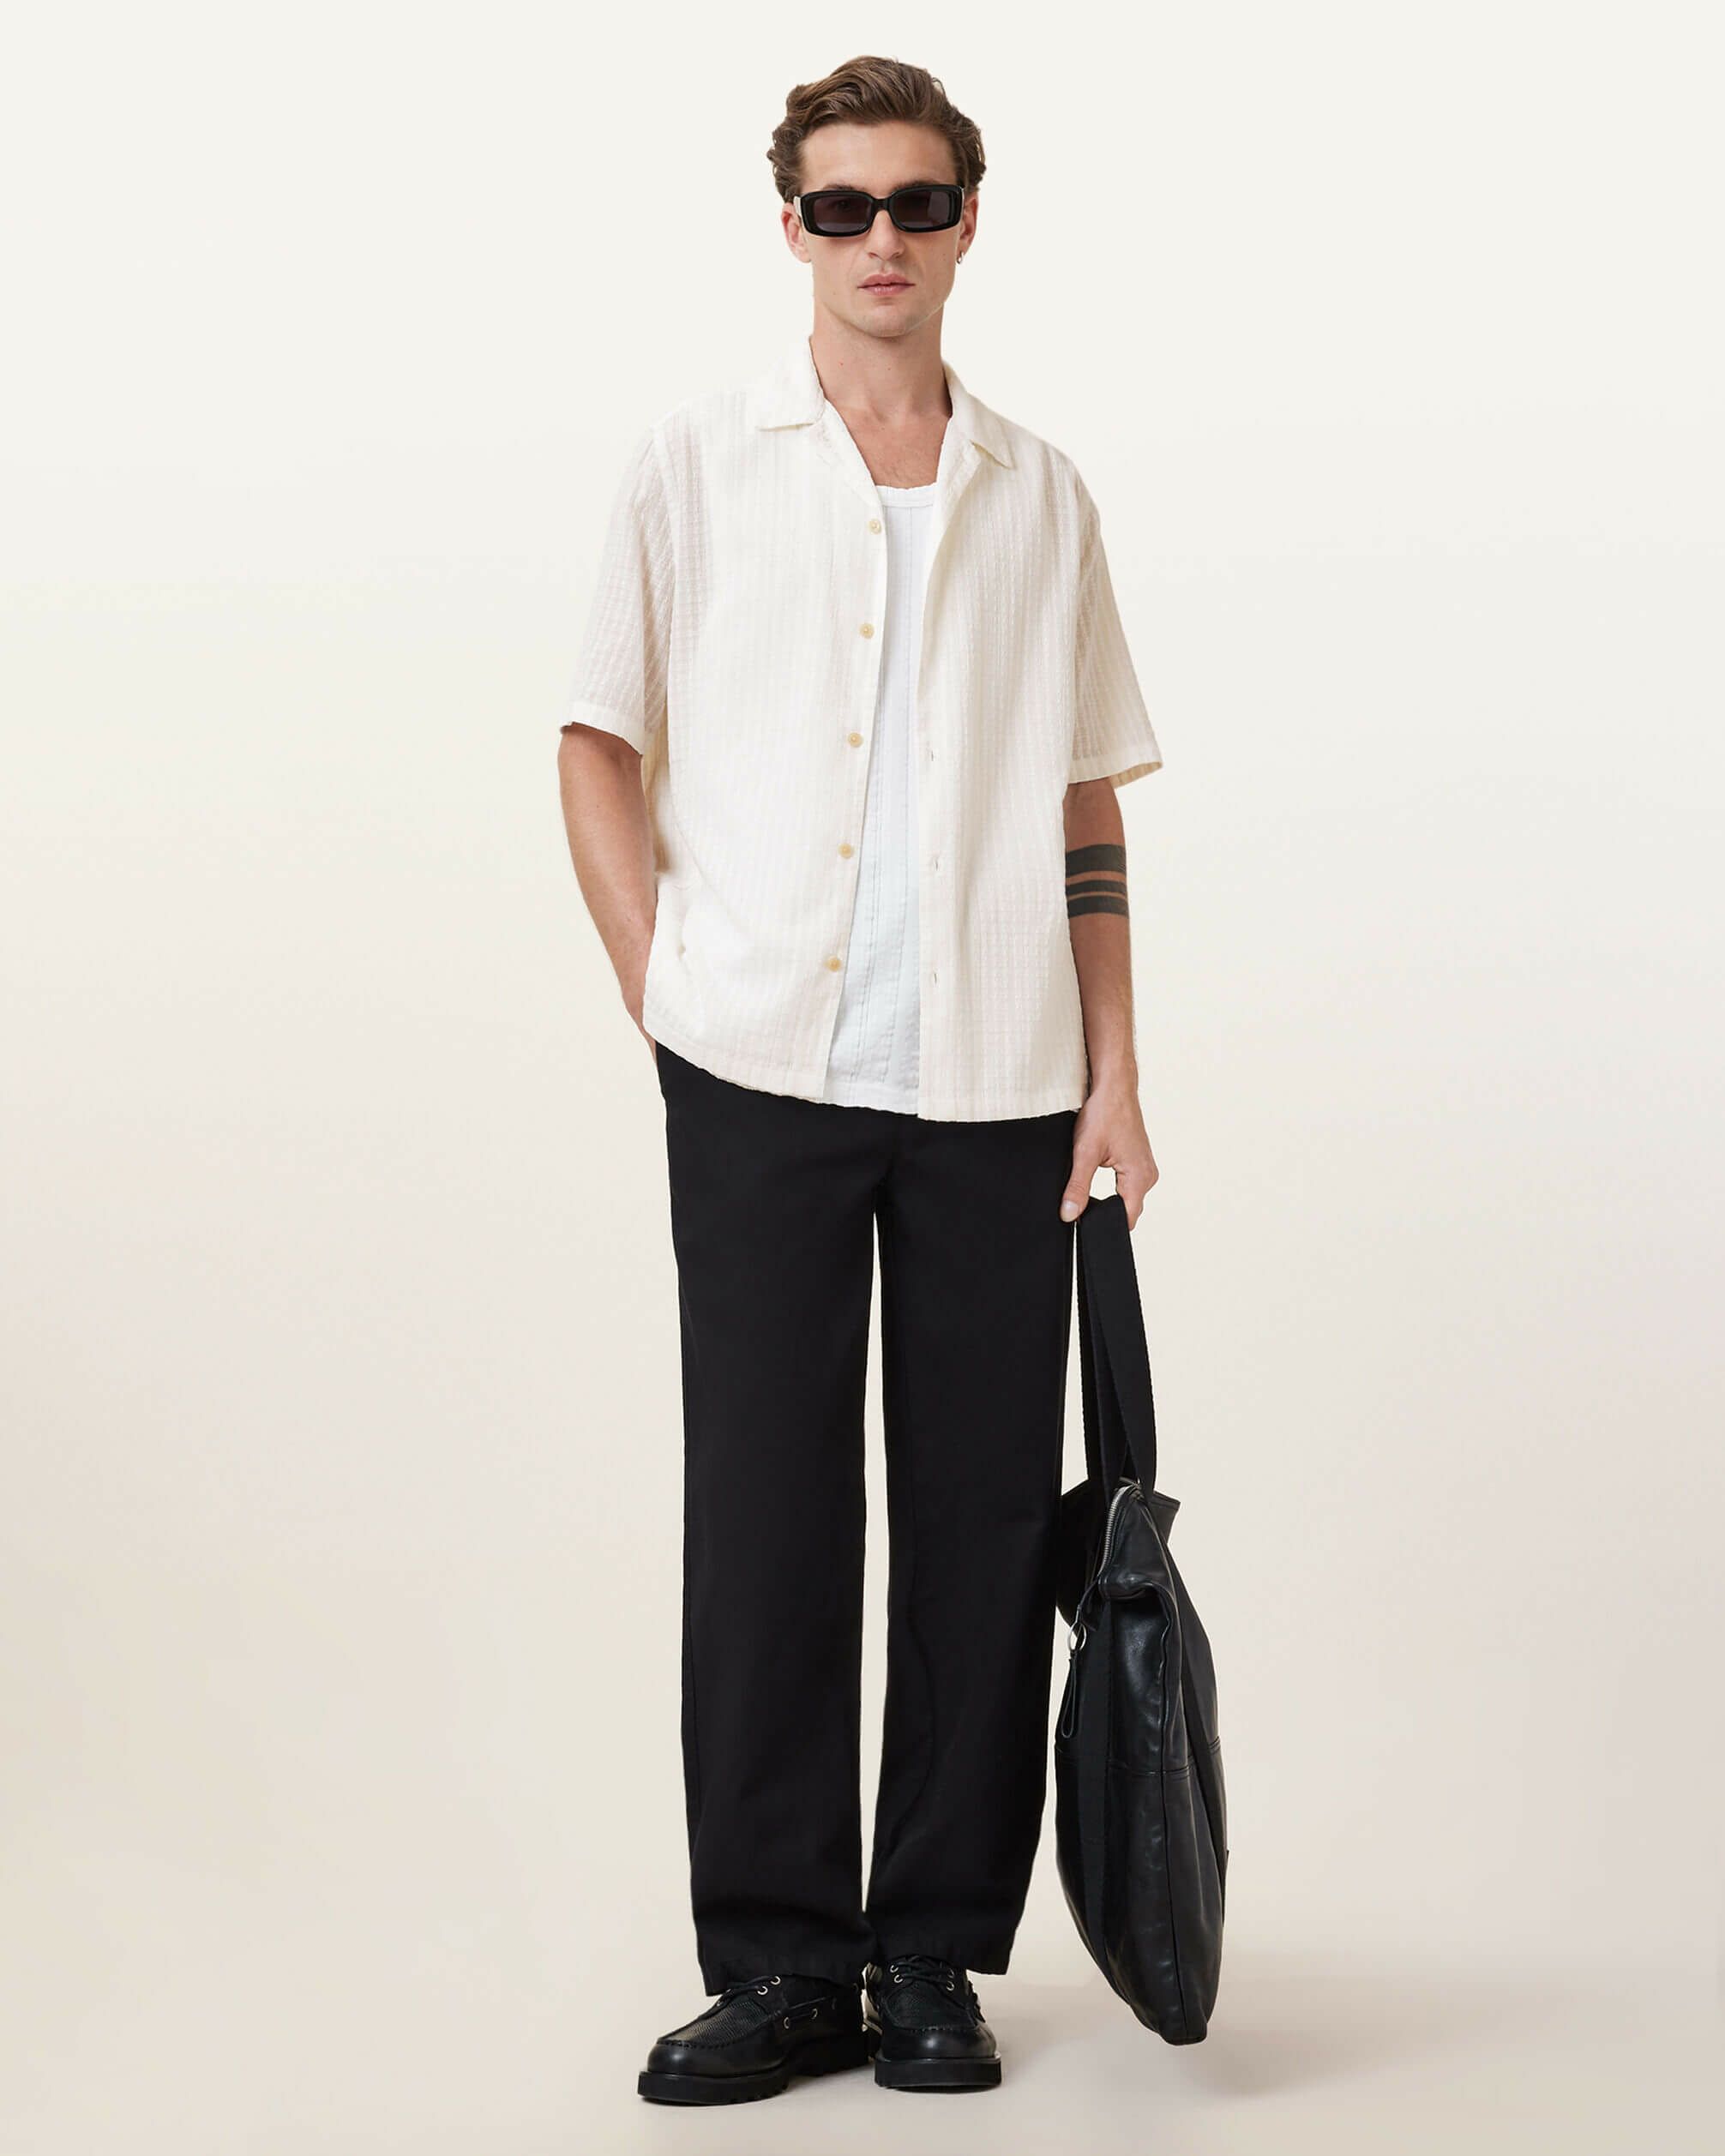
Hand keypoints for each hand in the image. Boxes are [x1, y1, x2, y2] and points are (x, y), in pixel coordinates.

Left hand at [1060, 1069, 1157, 1226]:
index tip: (1086, 1219)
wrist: (1114, 1087)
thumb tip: (1070, 1214)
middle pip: (1127, 1210)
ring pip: (1127, 1196)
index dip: (1105, 1223)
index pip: (1126, 1220)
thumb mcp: (1084, 1153)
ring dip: (1110, 1194)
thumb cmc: (1104, 1112)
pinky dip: (1115, 1183)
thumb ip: (1077, 1188)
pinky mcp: (1141, 1161)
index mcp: (1139, 1178)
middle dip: (1105, 1208)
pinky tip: (1102, 1165)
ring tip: (1095, 1169)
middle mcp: (1148, 1175)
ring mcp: (1146, 1168)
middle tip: (1085, 1189)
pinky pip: (1129, 1184)